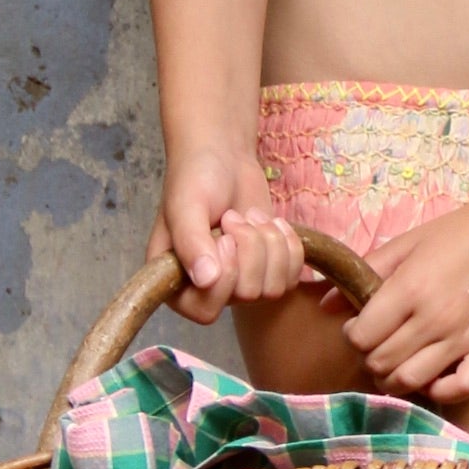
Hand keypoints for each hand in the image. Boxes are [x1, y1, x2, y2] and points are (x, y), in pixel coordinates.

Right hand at [149, 148, 305, 322]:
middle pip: (247, 294)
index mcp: (176, 282)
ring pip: (274, 289)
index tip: (223, 237)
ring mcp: (240, 282)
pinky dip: (290, 246)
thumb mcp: (185, 207)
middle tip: (233, 217)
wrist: (223, 158)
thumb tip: (206, 280)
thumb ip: (191, 243)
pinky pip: (292, 278)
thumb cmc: (195, 179)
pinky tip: (274, 223)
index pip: (206, 310)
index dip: (225, 275)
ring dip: (270, 245)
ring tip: (251, 217)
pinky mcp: (268, 270)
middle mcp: (207, 290)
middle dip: (250, 248)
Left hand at [344, 188, 468, 399]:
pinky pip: (460, 388)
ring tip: (398, 363)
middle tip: (378, 345)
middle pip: (380, 362)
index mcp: (409, 288)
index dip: (353, 336)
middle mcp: (434, 317)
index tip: (360, 327)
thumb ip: (368, 271)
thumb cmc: (463, 230)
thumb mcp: (409, 242)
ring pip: (411, 381)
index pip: (360, 336)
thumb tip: (325, 305)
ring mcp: (465, 337)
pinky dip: (441, 391)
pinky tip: (435, 376)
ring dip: (396, 378)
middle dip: (370, 357)